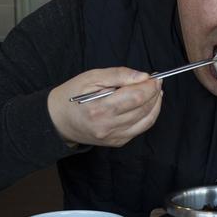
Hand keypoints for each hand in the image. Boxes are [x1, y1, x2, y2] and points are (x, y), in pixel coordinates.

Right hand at [47, 67, 162, 146]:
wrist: (60, 120)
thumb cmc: (73, 95)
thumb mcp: (92, 77)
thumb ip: (119, 75)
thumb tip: (143, 77)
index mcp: (99, 108)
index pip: (136, 97)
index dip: (149, 86)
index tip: (154, 77)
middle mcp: (107, 126)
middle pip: (143, 109)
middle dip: (154, 93)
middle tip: (156, 82)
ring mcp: (113, 137)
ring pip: (146, 120)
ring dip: (155, 104)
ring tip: (155, 92)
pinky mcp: (117, 142)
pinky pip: (140, 129)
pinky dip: (148, 115)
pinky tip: (147, 105)